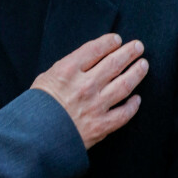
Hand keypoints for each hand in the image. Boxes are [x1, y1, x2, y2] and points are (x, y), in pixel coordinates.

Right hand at [31, 33, 147, 148]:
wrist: (34, 138)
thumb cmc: (36, 108)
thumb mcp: (45, 79)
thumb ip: (66, 69)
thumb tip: (85, 62)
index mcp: (68, 70)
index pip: (95, 49)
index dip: (109, 42)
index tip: (117, 39)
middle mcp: (85, 85)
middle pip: (114, 63)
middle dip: (129, 52)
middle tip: (138, 46)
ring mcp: (96, 105)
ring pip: (124, 85)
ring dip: (137, 73)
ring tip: (143, 65)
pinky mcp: (101, 125)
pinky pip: (124, 113)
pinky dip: (133, 105)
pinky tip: (137, 98)